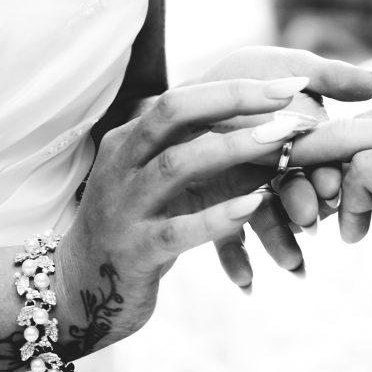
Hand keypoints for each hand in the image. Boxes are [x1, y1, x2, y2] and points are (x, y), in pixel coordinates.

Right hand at [57, 77, 314, 344]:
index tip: (291, 83)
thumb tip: (257, 116)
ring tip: (281, 141)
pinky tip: (254, 206)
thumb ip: (189, 147)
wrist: (81, 289)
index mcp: (129, 140)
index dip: (236, 88)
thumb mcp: (154, 179)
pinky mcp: (135, 251)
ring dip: (233, 148)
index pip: (181, 98)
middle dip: (234, 100)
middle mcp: (122, 164)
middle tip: (291, 102)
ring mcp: (125, 207)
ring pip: (177, 165)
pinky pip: (178, 230)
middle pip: (173, 113)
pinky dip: (217, 217)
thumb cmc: (136, 224)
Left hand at [192, 46, 371, 286]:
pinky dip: (237, 261)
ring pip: (264, 220)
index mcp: (294, 137)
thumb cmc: (232, 79)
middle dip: (302, 206)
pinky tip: (245, 283)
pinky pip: (226, 242)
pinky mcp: (214, 215)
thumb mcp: (277, 67)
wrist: (174, 103)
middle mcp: (272, 168)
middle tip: (310, 220)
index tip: (332, 186)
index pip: (317, 159)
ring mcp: (243, 194)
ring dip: (280, 242)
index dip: (325, 173)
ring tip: (291, 265)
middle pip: (292, 190)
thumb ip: (329, 76)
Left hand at [292, 87, 371, 272]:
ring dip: (326, 188)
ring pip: (343, 143)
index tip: (331, 195)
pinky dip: (347, 204)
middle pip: (348, 127)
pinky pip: (358, 172)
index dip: (344, 159)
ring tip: (328, 223)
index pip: (371, 121)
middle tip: (304, 202)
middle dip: (318, 167)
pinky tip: (355, 234)